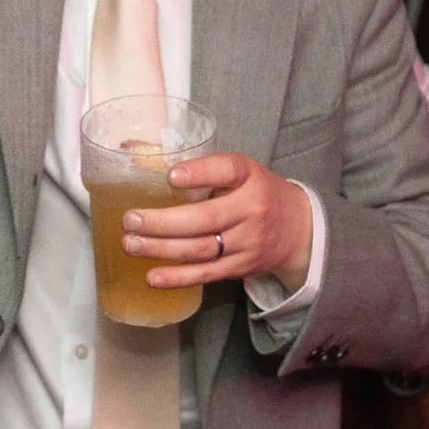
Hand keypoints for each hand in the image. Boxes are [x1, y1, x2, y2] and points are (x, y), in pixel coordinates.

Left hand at [125, 152, 313, 294]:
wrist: (298, 229)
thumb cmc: (255, 192)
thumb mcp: (239, 171)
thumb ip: (200, 166)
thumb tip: (133, 150)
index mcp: (249, 177)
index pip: (227, 171)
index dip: (199, 174)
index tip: (171, 176)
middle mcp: (251, 209)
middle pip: (205, 218)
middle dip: (163, 222)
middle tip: (130, 220)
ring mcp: (247, 242)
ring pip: (201, 249)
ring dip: (162, 249)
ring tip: (130, 243)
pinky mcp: (240, 267)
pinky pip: (206, 274)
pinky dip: (177, 277)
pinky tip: (152, 276)